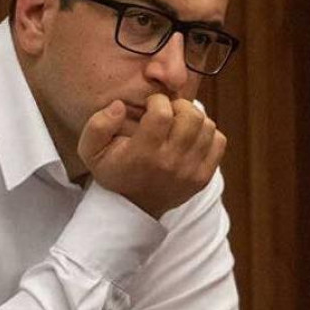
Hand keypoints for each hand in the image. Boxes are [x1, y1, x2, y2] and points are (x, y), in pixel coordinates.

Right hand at [78, 94, 225, 218]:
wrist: (131, 208)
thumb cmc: (113, 172)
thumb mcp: (90, 150)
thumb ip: (98, 124)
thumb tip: (120, 106)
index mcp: (142, 154)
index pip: (162, 113)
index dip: (157, 101)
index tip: (150, 107)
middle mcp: (169, 163)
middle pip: (190, 116)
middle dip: (179, 106)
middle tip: (168, 112)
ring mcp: (189, 172)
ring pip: (207, 126)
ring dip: (193, 119)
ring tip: (178, 125)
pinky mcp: (202, 178)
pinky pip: (218, 142)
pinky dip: (207, 134)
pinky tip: (190, 138)